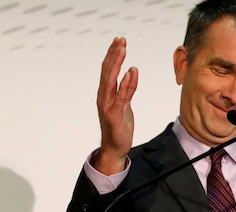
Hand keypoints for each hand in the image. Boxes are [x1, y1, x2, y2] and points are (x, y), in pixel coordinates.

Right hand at [94, 37, 138, 175]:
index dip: (112, 55)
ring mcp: (107, 106)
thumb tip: (131, 73)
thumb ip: (127, 89)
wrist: (115, 148)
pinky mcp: (114, 115)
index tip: (119, 42)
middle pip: (107, 71)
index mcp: (105, 94)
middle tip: (120, 40)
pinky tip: (130, 72)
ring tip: (123, 49)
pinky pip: (120, 96)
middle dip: (114, 54)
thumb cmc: (119, 127)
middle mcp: (103, 97)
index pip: (107, 70)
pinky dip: (125, 84)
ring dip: (117, 63)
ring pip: (110, 80)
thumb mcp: (125, 104)